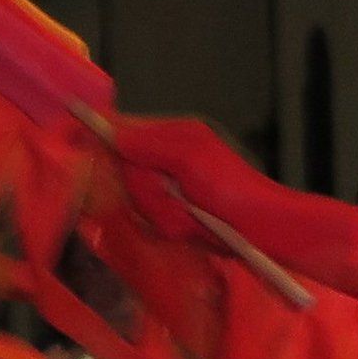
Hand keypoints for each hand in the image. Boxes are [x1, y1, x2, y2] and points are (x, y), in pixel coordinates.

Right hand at [105, 113, 261, 242]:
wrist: (261, 229)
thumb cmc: (233, 188)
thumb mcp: (190, 158)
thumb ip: (150, 145)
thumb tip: (112, 134)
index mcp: (171, 135)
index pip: (119, 129)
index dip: (104, 140)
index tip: (96, 152)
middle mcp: (165, 157)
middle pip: (122, 171)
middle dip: (146, 189)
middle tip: (175, 195)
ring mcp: (168, 187)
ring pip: (135, 199)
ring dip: (161, 210)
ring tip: (189, 213)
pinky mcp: (172, 212)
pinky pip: (151, 220)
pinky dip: (170, 225)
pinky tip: (191, 225)